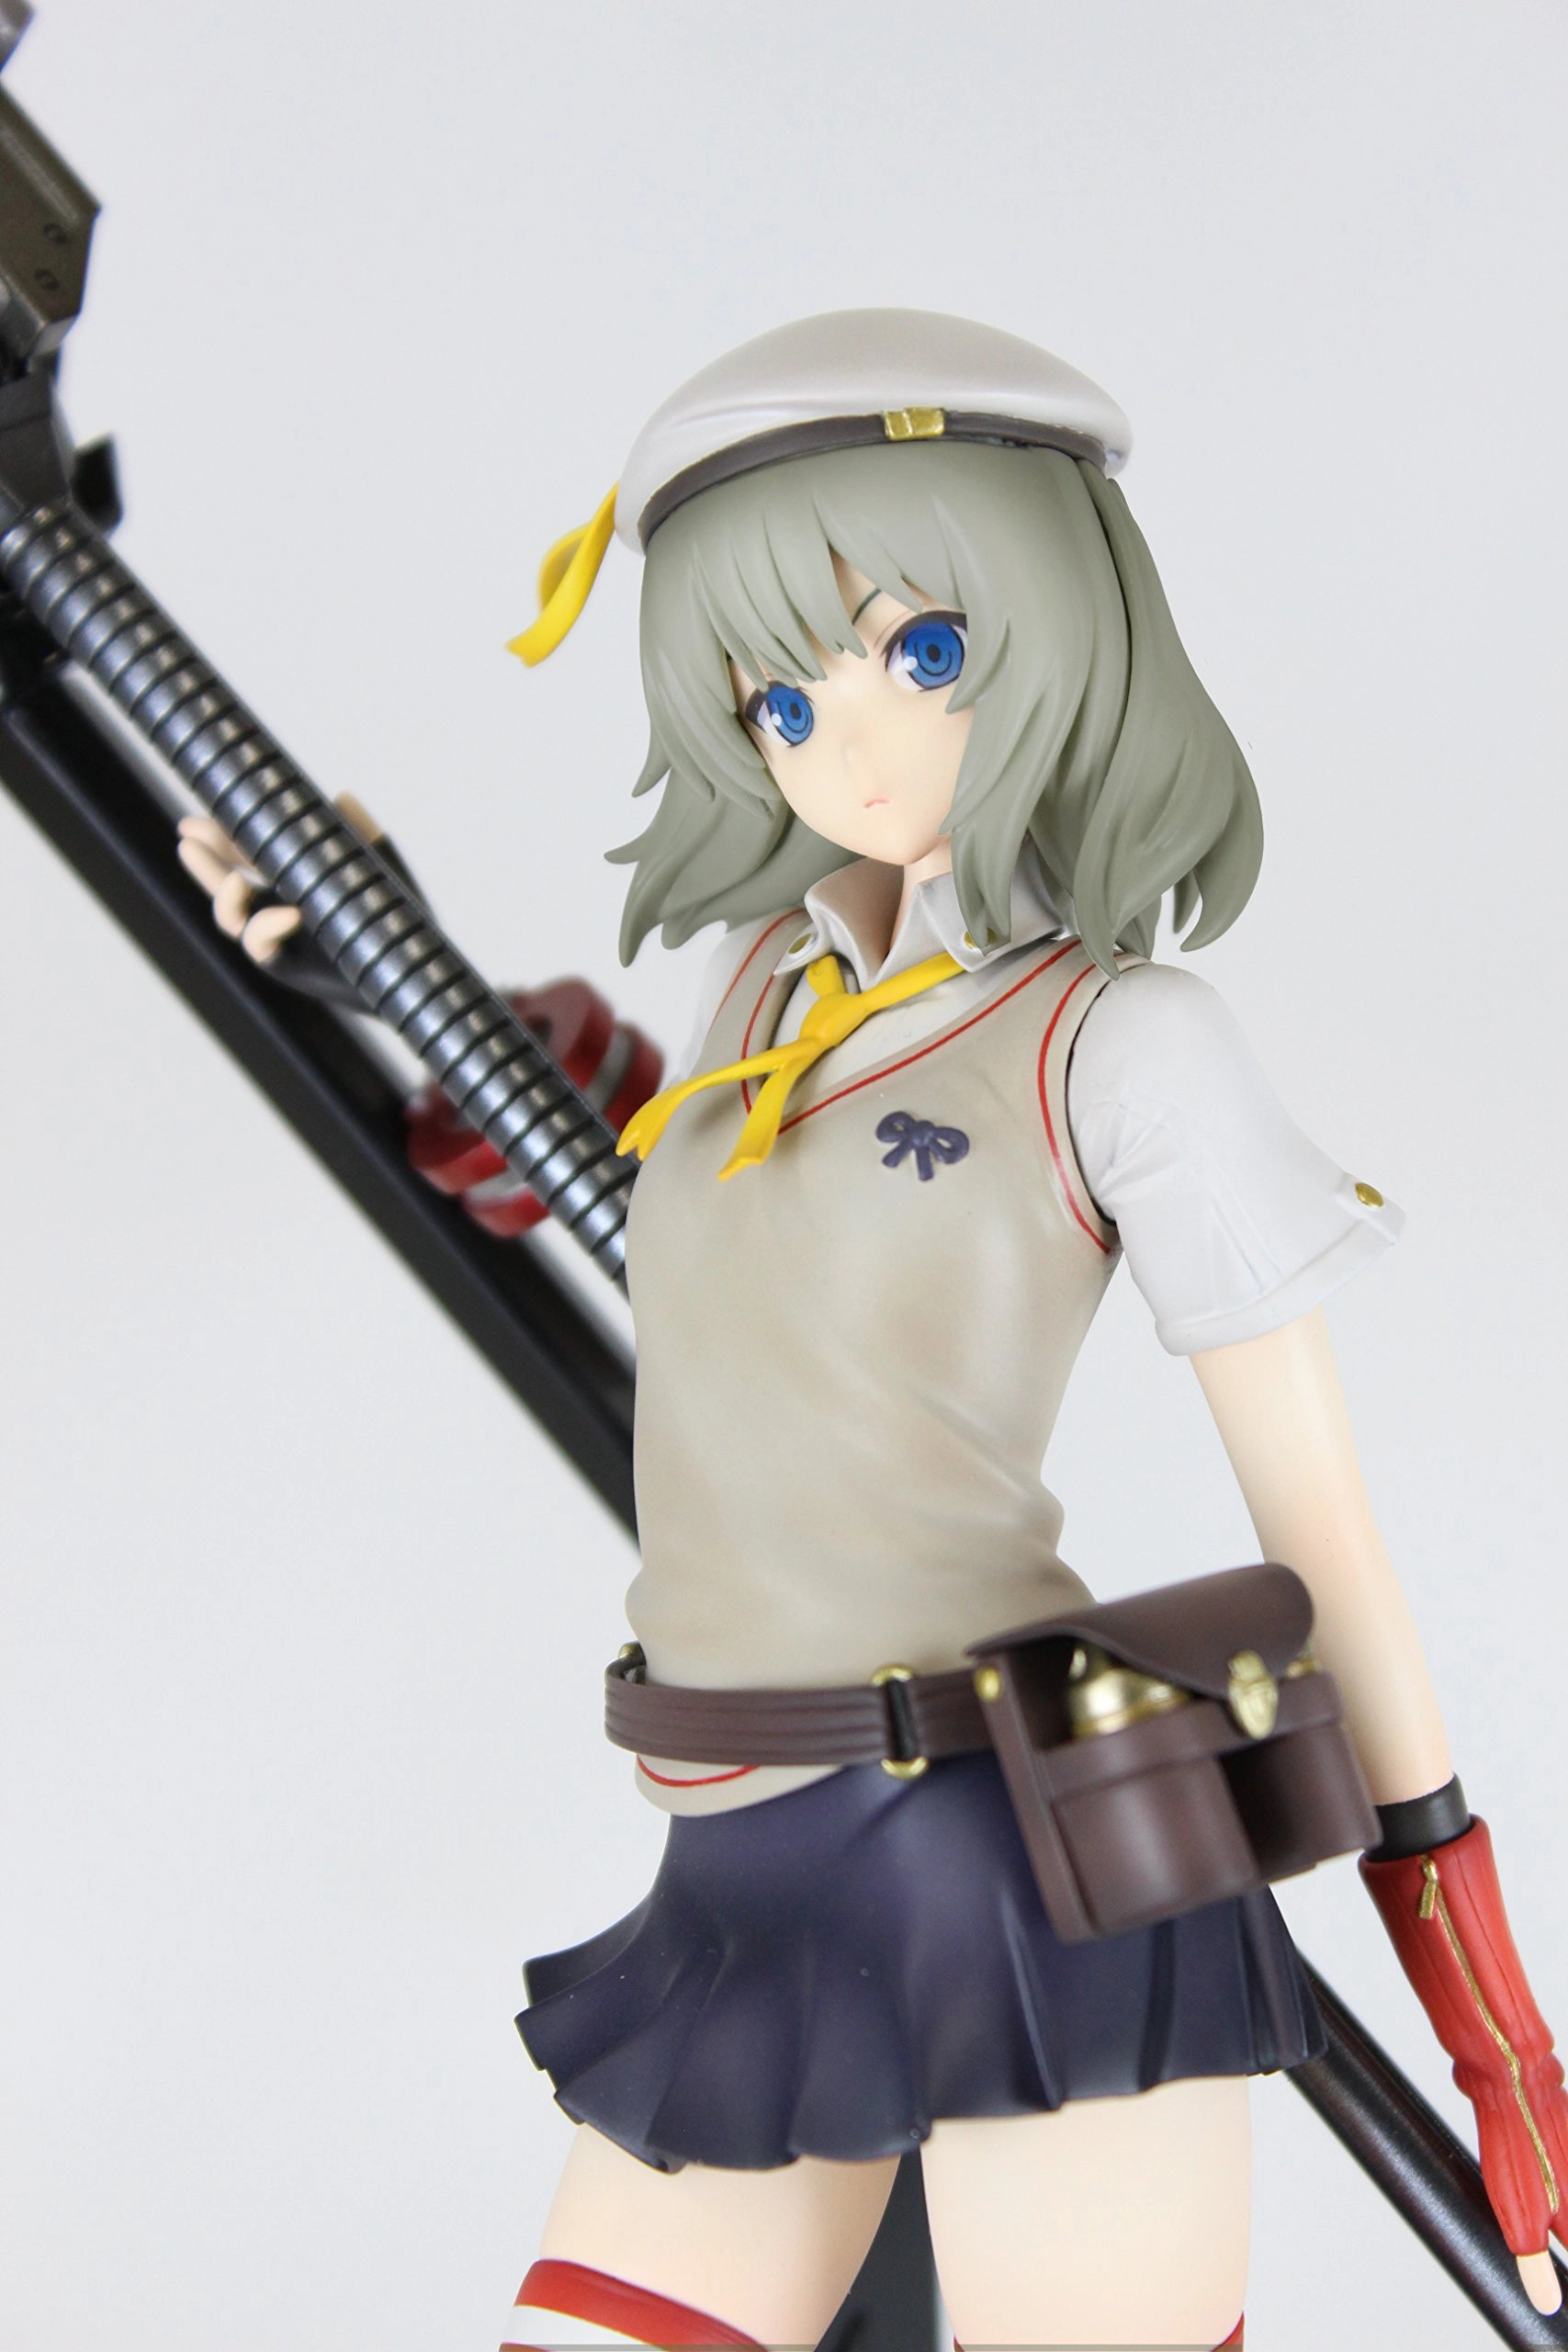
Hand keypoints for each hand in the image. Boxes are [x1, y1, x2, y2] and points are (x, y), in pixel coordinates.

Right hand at [176, 792, 387, 965]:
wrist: (409, 967)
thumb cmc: (392, 919)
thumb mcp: (378, 868)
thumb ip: (362, 834)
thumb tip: (342, 797)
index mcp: (290, 882)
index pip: (245, 856)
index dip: (220, 838)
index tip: (195, 821)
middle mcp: (276, 909)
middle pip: (225, 883)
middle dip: (205, 862)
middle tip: (186, 837)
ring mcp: (279, 939)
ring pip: (231, 919)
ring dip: (225, 897)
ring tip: (233, 882)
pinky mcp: (288, 965)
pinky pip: (261, 946)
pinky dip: (267, 926)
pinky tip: (290, 914)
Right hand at [1362, 1818, 1567, 2312]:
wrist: (1433, 1862)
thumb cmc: (1431, 1897)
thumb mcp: (1446, 1964)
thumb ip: (1458, 1996)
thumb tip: (1457, 2013)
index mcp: (1510, 2031)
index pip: (1539, 2116)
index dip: (1551, 2170)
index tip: (1561, 2224)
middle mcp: (1518, 2044)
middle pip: (1546, 2141)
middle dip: (1556, 2207)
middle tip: (1559, 2272)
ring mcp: (1505, 2045)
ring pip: (1536, 2145)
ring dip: (1540, 2209)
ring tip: (1549, 2265)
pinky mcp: (1486, 2044)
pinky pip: (1508, 2131)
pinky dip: (1518, 2183)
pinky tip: (1528, 2224)